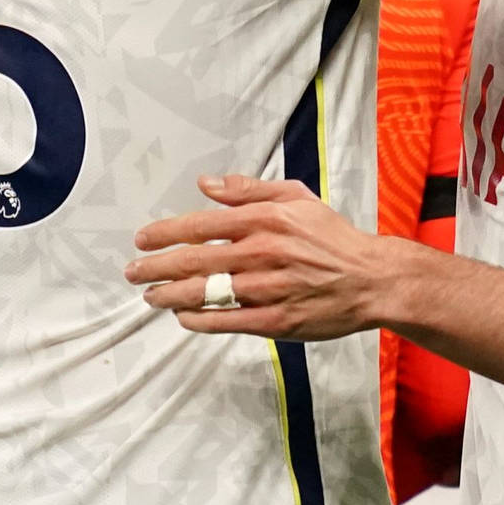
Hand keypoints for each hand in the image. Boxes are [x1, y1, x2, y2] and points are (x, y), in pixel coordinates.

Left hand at [126, 176, 393, 340]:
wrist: (371, 279)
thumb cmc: (332, 237)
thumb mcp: (296, 197)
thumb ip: (249, 189)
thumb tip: (207, 183)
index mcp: (265, 220)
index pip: (201, 225)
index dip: (165, 233)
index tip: (141, 239)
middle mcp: (261, 253)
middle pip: (195, 261)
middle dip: (156, 266)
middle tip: (132, 271)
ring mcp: (267, 289)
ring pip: (205, 294)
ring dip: (170, 295)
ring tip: (150, 296)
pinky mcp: (275, 320)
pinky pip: (226, 321)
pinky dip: (199, 319)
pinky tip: (183, 316)